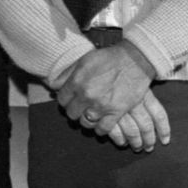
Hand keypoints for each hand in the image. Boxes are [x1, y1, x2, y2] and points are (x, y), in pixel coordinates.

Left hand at [54, 43, 169, 150]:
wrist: (135, 60)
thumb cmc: (110, 58)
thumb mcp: (84, 60)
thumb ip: (67, 73)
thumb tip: (53, 85)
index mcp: (77, 82)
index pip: (62, 100)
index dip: (66, 100)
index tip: (72, 99)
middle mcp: (87, 95)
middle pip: (72, 113)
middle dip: (75, 110)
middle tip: (82, 106)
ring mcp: (101, 106)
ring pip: (85, 123)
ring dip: (87, 119)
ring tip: (91, 113)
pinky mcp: (116, 112)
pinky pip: (103, 129)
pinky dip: (100, 128)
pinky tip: (101, 122)